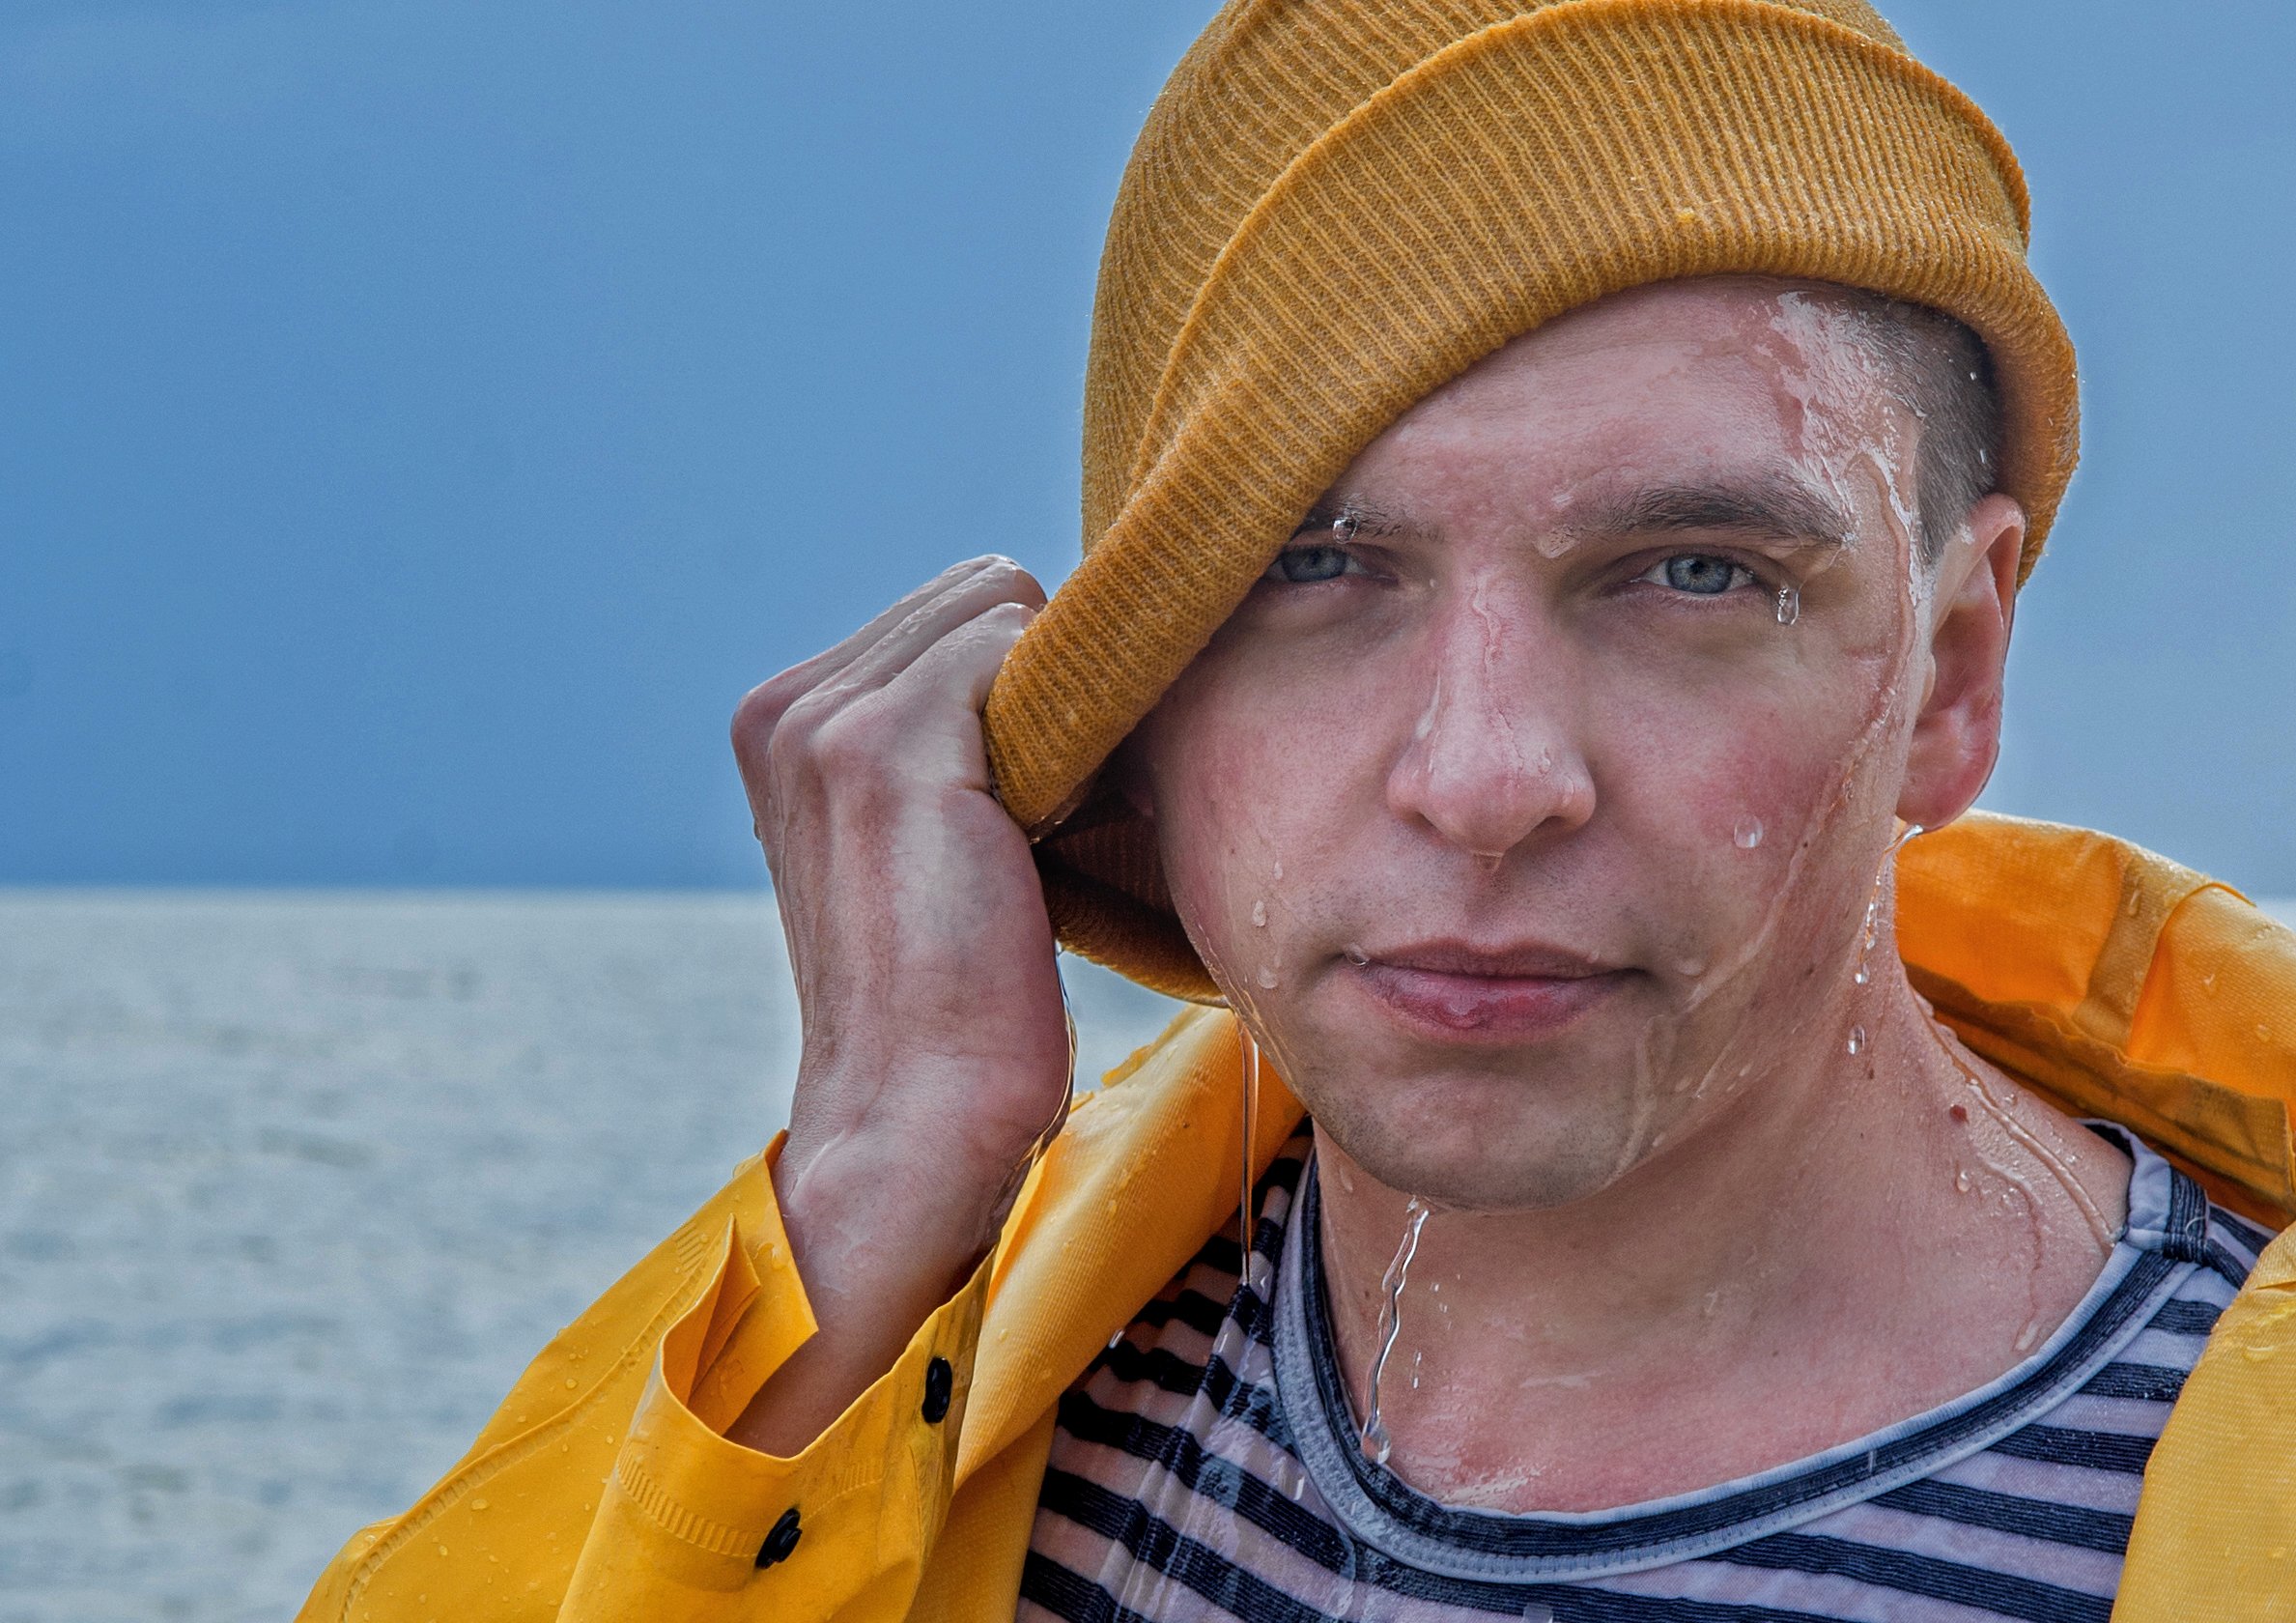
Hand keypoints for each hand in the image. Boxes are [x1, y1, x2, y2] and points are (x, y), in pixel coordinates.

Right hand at [726, 556, 1070, 1452]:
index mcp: (787, 721)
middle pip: (989, 597)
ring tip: (1060, 827)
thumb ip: (967, 733)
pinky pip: (1028, 650)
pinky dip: (1075, 722)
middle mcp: (788, 706)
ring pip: (1014, 614)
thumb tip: (1093, 647)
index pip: (959, 611)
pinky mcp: (884, 751)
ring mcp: (826, 723)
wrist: (920, 1130)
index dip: (1030, 687)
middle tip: (1065, 811)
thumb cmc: (961, 1000)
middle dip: (1049, 681)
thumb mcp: (940, 839)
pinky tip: (1067, 828)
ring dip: (1066, 702)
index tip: (1047, 796)